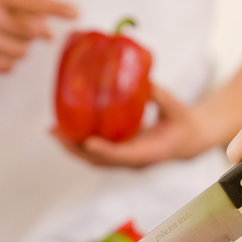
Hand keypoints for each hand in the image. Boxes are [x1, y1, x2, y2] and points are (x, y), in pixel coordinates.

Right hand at [0, 0, 76, 71]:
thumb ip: (21, 9)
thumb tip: (48, 33)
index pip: (34, 2)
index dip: (57, 8)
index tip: (75, 13)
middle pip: (32, 33)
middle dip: (31, 34)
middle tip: (14, 29)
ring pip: (22, 53)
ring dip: (19, 49)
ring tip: (2, 40)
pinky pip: (7, 67)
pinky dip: (7, 62)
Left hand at [53, 85, 214, 167]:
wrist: (189, 140)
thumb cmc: (184, 122)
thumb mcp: (176, 108)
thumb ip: (161, 96)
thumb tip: (144, 80)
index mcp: (151, 153)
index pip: (124, 156)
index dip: (105, 150)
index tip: (87, 142)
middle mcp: (134, 162)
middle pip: (100, 161)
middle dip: (76, 149)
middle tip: (55, 132)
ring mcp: (125, 161)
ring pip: (94, 159)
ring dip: (72, 148)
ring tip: (52, 131)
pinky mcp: (120, 155)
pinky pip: (97, 153)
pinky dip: (79, 144)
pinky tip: (65, 129)